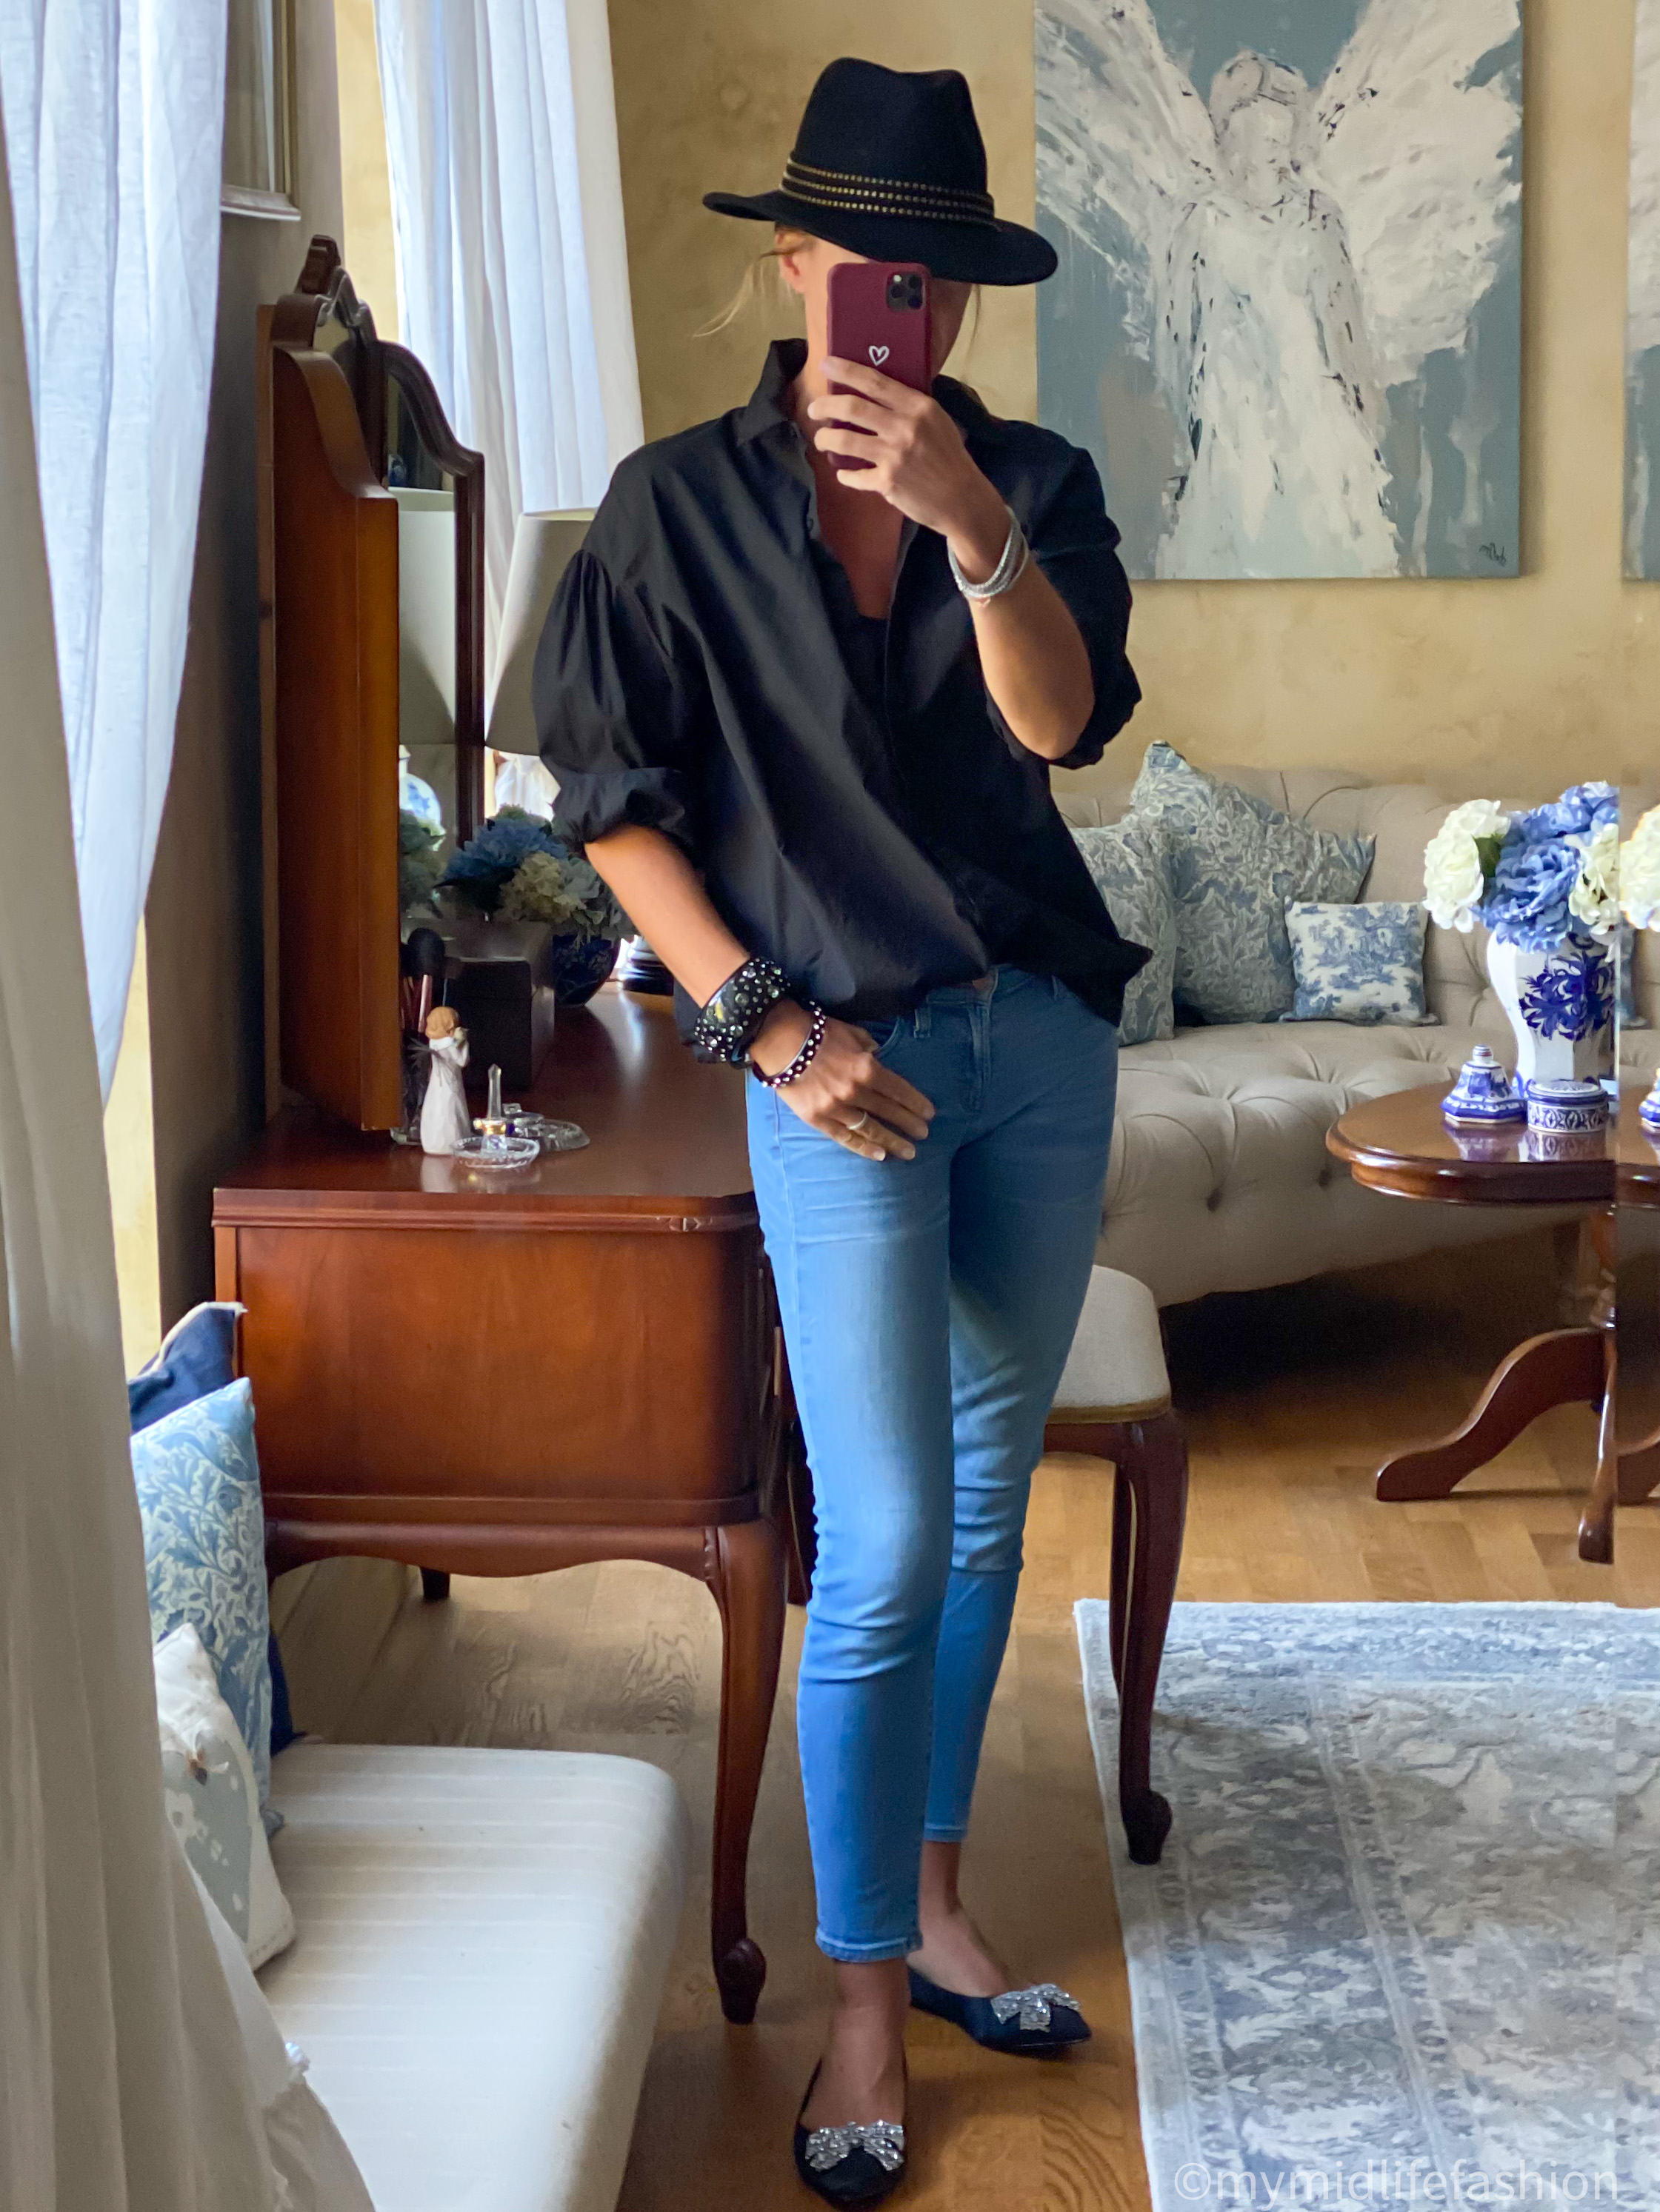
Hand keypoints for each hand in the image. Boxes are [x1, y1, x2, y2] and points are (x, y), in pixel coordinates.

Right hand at [749, 1001, 934, 1161]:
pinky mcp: (818, 1120)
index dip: (916, 1103)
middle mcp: (856, 1091)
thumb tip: (877, 1056)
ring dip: (892, 1141)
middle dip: (910, 1124)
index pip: (899, 1090)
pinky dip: (864, 1147)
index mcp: (866, 1068)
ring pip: (871, 1129)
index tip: (929, 1114)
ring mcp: (837, 1108)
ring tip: (908, 1152)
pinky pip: (845, 1138)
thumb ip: (868, 1046)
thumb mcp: (850, 1032)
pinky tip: (880, 1155)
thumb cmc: (817, 1032)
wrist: (779, 1042)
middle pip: (890, 1112)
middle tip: (924, 1134)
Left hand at [808, 359, 1009, 579]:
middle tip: (814, 409)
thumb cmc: (949, 458)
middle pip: (852, 407)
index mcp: (918, 407)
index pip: (874, 381)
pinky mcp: (887, 483)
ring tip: (821, 440)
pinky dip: (845, 474)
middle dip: (824, 405)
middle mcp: (904, 428)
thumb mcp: (937, 421)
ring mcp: (894, 456)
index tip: (825, 363)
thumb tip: (876, 391)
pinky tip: (844, 472)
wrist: (962, 500)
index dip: (845, 370)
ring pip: (844, 440)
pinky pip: (854, 475)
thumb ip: (909, 407)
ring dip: (825, 439)